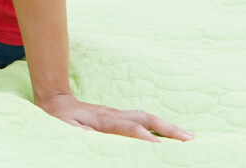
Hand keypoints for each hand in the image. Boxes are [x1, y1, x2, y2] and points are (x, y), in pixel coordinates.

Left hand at [39, 94, 193, 142]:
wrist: (57, 101)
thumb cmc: (61, 119)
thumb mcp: (64, 127)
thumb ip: (77, 131)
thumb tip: (88, 135)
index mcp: (101, 120)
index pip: (125, 127)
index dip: (140, 134)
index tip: (157, 144)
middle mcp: (114, 115)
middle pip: (144, 119)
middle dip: (166, 129)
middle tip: (188, 138)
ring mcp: (118, 113)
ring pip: (147, 118)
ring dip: (167, 126)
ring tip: (188, 136)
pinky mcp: (119, 115)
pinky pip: (142, 119)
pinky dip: (158, 124)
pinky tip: (170, 131)